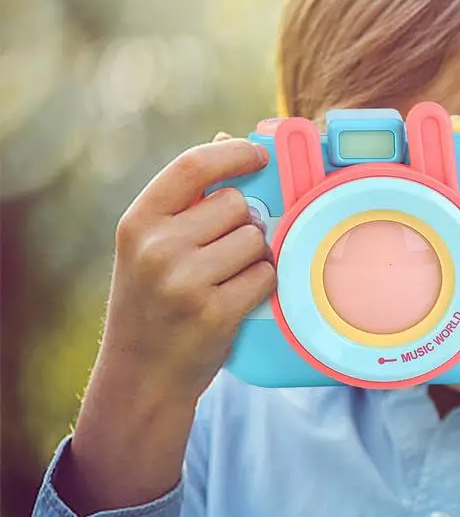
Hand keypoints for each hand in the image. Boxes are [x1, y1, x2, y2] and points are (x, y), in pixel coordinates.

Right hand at [100, 131, 276, 405]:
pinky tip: (236, 299)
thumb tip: (226, 140)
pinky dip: (260, 284)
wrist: (141, 376)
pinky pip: (265, 274)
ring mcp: (186, 281)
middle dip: (242, 224)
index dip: (234, 154)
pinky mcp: (216, 311)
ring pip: (256, 240)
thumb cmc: (152, 304)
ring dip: (253, 256)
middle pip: (237, 205)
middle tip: (222, 253)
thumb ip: (185, 199)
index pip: (193, 165)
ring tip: (225, 279)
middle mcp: (157, 247)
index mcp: (138, 222)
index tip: (259, 155)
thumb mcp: (148, 247)